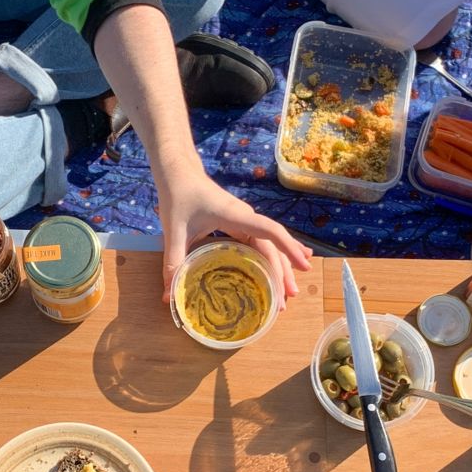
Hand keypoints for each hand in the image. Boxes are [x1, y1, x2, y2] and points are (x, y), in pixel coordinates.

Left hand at [158, 173, 312, 306]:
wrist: (179, 172)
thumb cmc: (178, 195)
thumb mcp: (173, 231)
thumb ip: (172, 263)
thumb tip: (168, 298)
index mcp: (236, 216)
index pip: (270, 231)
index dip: (289, 248)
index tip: (304, 266)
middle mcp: (246, 217)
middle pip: (273, 245)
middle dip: (283, 272)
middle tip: (287, 300)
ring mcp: (245, 220)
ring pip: (269, 246)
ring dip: (280, 267)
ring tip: (289, 293)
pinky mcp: (239, 223)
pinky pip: (260, 242)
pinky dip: (273, 256)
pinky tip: (287, 266)